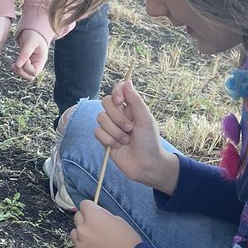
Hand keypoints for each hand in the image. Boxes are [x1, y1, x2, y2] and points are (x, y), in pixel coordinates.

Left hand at [13, 29, 48, 79]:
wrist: (33, 29)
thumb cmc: (34, 34)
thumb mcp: (30, 42)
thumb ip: (25, 53)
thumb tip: (19, 64)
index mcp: (41, 59)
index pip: (34, 72)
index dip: (27, 68)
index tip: (23, 60)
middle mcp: (37, 63)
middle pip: (30, 76)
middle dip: (22, 72)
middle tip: (15, 64)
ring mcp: (32, 63)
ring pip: (26, 75)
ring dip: (19, 72)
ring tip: (13, 65)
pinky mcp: (27, 62)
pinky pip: (22, 70)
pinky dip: (17, 69)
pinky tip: (13, 64)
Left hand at [70, 201, 141, 247]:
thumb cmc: (128, 240)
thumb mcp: (118, 219)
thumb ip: (103, 215)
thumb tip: (95, 214)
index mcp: (92, 216)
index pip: (84, 205)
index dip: (91, 209)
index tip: (96, 213)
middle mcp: (82, 229)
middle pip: (77, 218)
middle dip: (86, 221)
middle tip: (98, 229)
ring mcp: (79, 245)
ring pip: (74, 234)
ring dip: (82, 235)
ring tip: (95, 242)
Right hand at [96, 80, 178, 194]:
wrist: (145, 164)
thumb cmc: (150, 142)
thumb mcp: (145, 119)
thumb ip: (135, 100)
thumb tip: (127, 82)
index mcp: (131, 107)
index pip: (117, 90)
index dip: (116, 93)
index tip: (121, 101)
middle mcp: (119, 114)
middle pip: (105, 102)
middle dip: (117, 117)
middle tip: (130, 128)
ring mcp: (111, 126)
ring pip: (100, 118)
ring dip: (115, 131)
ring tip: (126, 140)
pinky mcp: (104, 138)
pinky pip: (97, 132)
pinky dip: (108, 140)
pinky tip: (118, 146)